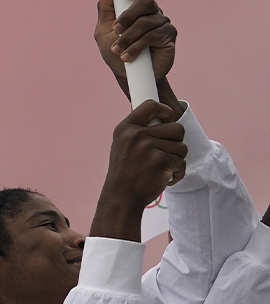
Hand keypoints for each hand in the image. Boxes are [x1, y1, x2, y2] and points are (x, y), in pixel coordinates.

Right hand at [92, 99, 186, 240]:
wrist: (121, 197)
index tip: (167, 120)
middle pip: (177, 128)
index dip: (165, 111)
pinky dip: (177, 173)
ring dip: (177, 159)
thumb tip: (162, 117)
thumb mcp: (122, 145)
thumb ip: (138, 131)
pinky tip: (163, 178)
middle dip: (176, 142)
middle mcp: (136, 135)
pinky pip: (182, 163)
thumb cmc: (125, 172)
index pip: (151, 105)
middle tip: (164, 153)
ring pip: (182, 147)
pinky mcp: (161, 162)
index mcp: (126, 128)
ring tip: (161, 168)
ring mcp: (149, 148)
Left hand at [96, 0, 174, 97]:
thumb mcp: (104, 30)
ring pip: (146, 21)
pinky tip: (128, 57)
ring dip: (128, 37)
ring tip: (117, 50)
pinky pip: (153, 36)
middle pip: (145, 2)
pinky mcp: (169, 35)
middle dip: (128, 15)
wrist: (127, 75)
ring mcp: (162, 22)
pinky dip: (136, 46)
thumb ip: (105, 8)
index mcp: (136, 6)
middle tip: (116, 28)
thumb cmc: (114, 50)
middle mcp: (152, 11)